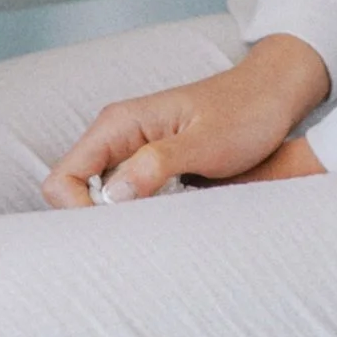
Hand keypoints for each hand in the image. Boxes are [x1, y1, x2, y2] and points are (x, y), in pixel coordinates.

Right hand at [41, 33, 330, 205]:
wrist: (272, 95)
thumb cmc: (244, 113)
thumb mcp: (205, 143)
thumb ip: (157, 164)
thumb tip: (112, 196)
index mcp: (119, 124)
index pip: (64, 178)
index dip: (78, 212)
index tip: (117, 232)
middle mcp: (117, 136)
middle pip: (75, 192)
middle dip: (96, 222)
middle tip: (139, 241)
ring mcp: (131, 151)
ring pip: (100, 198)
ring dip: (120, 221)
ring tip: (157, 233)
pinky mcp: (149, 165)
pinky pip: (126, 197)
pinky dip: (139, 216)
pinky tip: (168, 223)